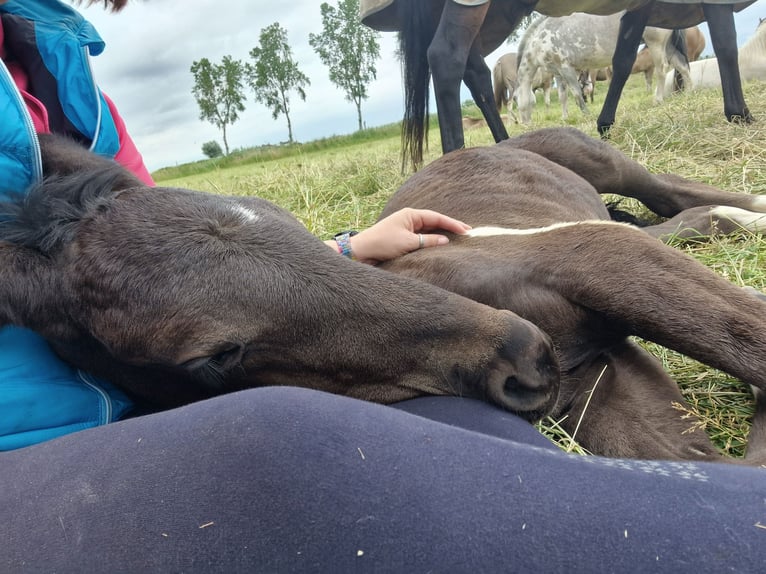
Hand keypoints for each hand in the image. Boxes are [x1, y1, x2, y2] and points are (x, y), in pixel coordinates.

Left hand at [326, 208, 470, 264]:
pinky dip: (432, 242)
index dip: (452, 224)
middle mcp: (409, 220)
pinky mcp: (402, 240)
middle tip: (467, 233)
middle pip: (434, 222)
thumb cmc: (382, 243)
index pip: (436, 217)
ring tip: (458, 240)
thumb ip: (428, 241)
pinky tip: (440, 247)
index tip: (466, 230)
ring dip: (441, 235)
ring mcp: (406, 229)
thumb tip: (445, 240)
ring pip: (428, 231)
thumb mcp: (408, 242)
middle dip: (450, 228)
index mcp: (410, 215)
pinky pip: (421, 239)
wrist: (361, 252)